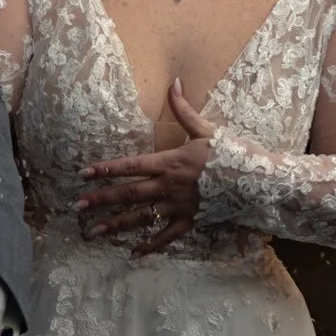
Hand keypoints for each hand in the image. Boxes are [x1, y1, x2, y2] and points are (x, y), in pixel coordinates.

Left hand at [78, 78, 215, 249]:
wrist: (257, 179)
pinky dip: (150, 245)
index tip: (84, 174)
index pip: (131, 166)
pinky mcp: (191, 221)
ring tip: (95, 232)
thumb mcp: (206, 128)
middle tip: (78, 207)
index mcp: (170, 162)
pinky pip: (167, 236)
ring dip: (117, 225)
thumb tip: (173, 83)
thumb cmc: (231, 152)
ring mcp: (179, 206)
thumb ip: (184, 109)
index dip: (106, 170)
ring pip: (142, 217)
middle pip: (129, 193)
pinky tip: (134, 253)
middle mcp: (169, 186)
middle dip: (102, 200)